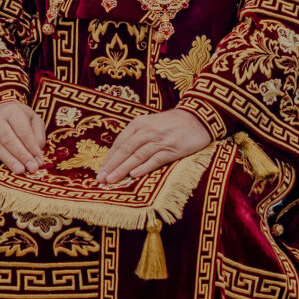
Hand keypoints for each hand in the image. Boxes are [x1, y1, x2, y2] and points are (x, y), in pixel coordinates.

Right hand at [0, 101, 44, 174]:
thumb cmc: (20, 119)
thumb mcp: (33, 120)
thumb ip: (38, 136)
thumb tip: (37, 157)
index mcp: (13, 112)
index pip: (23, 132)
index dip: (32, 147)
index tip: (39, 161)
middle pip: (9, 140)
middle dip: (22, 156)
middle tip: (31, 168)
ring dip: (9, 160)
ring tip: (20, 171)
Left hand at [97, 109, 211, 183]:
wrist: (197, 118)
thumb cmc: (171, 124)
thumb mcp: (150, 124)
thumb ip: (136, 137)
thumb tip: (119, 156)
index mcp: (139, 124)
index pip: (120, 143)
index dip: (109, 158)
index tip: (100, 171)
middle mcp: (147, 130)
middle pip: (125, 150)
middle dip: (112, 165)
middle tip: (101, 179)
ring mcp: (160, 139)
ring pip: (137, 155)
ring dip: (123, 168)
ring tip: (112, 180)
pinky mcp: (172, 148)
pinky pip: (155, 159)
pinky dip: (144, 167)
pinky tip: (134, 175)